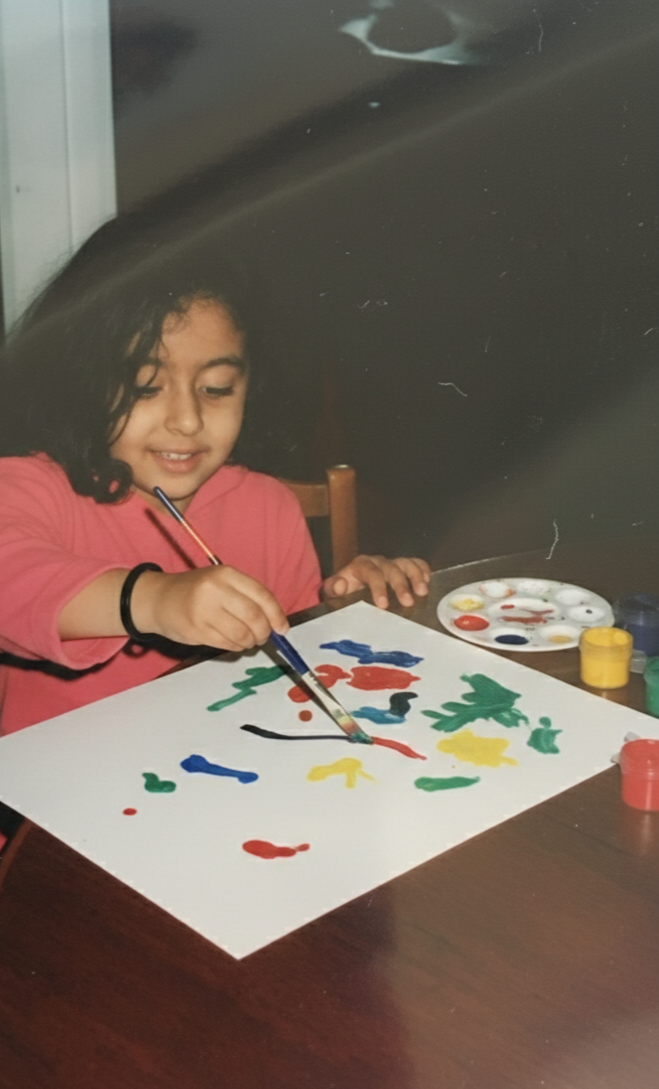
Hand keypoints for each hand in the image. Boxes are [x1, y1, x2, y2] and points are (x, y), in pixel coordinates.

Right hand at [132, 566, 288, 651]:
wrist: (160, 599)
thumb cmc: (197, 591)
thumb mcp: (222, 583)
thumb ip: (248, 597)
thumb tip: (276, 624)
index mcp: (226, 573)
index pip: (262, 595)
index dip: (277, 615)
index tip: (282, 629)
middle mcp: (215, 589)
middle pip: (253, 617)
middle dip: (264, 632)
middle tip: (263, 637)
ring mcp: (203, 610)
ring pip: (241, 634)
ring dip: (249, 642)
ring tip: (247, 640)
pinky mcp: (195, 630)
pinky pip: (226, 644)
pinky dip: (236, 647)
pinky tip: (233, 643)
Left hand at [322, 555, 430, 609]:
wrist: (349, 589)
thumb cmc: (344, 592)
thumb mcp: (333, 592)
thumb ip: (333, 588)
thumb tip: (341, 584)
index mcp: (361, 566)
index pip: (371, 573)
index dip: (378, 587)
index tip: (384, 604)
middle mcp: (378, 562)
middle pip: (391, 569)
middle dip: (400, 585)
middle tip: (408, 602)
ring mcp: (392, 563)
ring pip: (406, 563)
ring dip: (416, 576)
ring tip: (423, 592)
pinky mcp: (403, 567)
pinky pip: (415, 563)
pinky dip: (423, 569)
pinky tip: (429, 581)